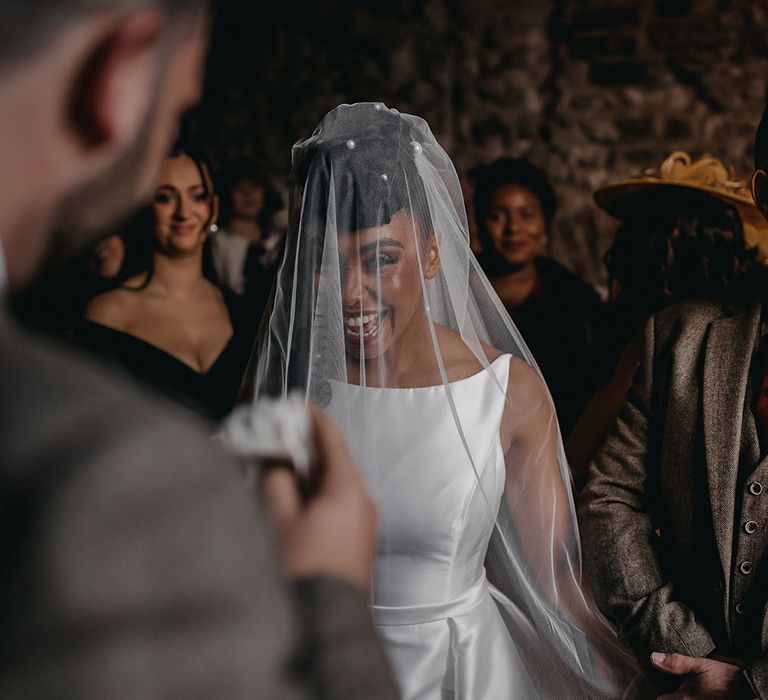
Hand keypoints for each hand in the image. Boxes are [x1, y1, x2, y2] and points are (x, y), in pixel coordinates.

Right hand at [261, 404, 376, 593]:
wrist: (326, 624)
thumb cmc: (301, 569)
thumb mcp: (279, 520)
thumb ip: (277, 479)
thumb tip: (277, 457)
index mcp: (348, 489)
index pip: (332, 438)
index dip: (311, 418)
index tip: (293, 405)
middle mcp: (363, 500)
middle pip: (334, 459)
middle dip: (305, 445)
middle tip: (277, 435)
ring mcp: (364, 522)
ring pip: (334, 481)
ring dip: (309, 470)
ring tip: (279, 465)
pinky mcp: (357, 540)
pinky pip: (337, 502)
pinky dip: (316, 491)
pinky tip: (293, 497)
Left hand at [651, 652, 748, 698]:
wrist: (748, 687)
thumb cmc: (724, 676)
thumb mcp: (700, 665)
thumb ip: (676, 663)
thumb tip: (653, 657)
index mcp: (686, 699)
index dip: (662, 695)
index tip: (666, 689)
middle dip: (672, 698)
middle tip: (676, 692)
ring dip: (681, 699)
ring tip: (691, 692)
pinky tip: (697, 696)